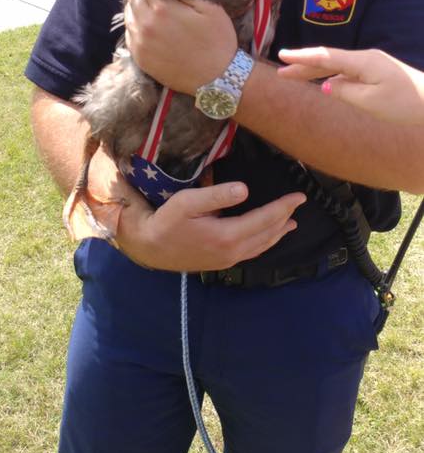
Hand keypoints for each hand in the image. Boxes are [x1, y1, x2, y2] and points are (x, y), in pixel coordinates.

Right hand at [117, 178, 305, 271]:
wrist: (150, 248)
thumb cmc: (167, 221)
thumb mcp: (187, 202)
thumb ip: (217, 195)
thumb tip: (245, 190)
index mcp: (227, 235)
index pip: (265, 219)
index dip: (284, 207)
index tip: (300, 196)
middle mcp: (232, 251)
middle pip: (268, 233)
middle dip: (285, 216)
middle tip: (299, 202)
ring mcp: (228, 259)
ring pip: (262, 245)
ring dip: (278, 232)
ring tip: (291, 223)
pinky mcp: (222, 262)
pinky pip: (252, 252)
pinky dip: (266, 242)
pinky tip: (267, 237)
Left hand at [124, 0, 236, 93]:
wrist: (218, 79)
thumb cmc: (218, 41)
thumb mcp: (210, 8)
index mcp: (162, 9)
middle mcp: (145, 25)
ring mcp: (140, 44)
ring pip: (128, 16)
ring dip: (136, 9)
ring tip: (149, 8)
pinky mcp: (140, 59)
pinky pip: (129, 36)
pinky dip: (135, 27)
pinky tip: (147, 27)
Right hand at [278, 46, 423, 124]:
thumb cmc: (405, 104)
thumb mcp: (370, 102)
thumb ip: (344, 92)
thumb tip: (326, 85)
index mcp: (362, 62)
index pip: (325, 57)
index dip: (302, 57)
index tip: (282, 56)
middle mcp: (366, 59)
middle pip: (328, 59)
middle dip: (303, 64)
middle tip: (280, 69)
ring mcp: (372, 65)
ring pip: (337, 66)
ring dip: (315, 70)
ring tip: (295, 74)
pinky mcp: (378, 74)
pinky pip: (348, 72)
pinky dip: (331, 76)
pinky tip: (323, 82)